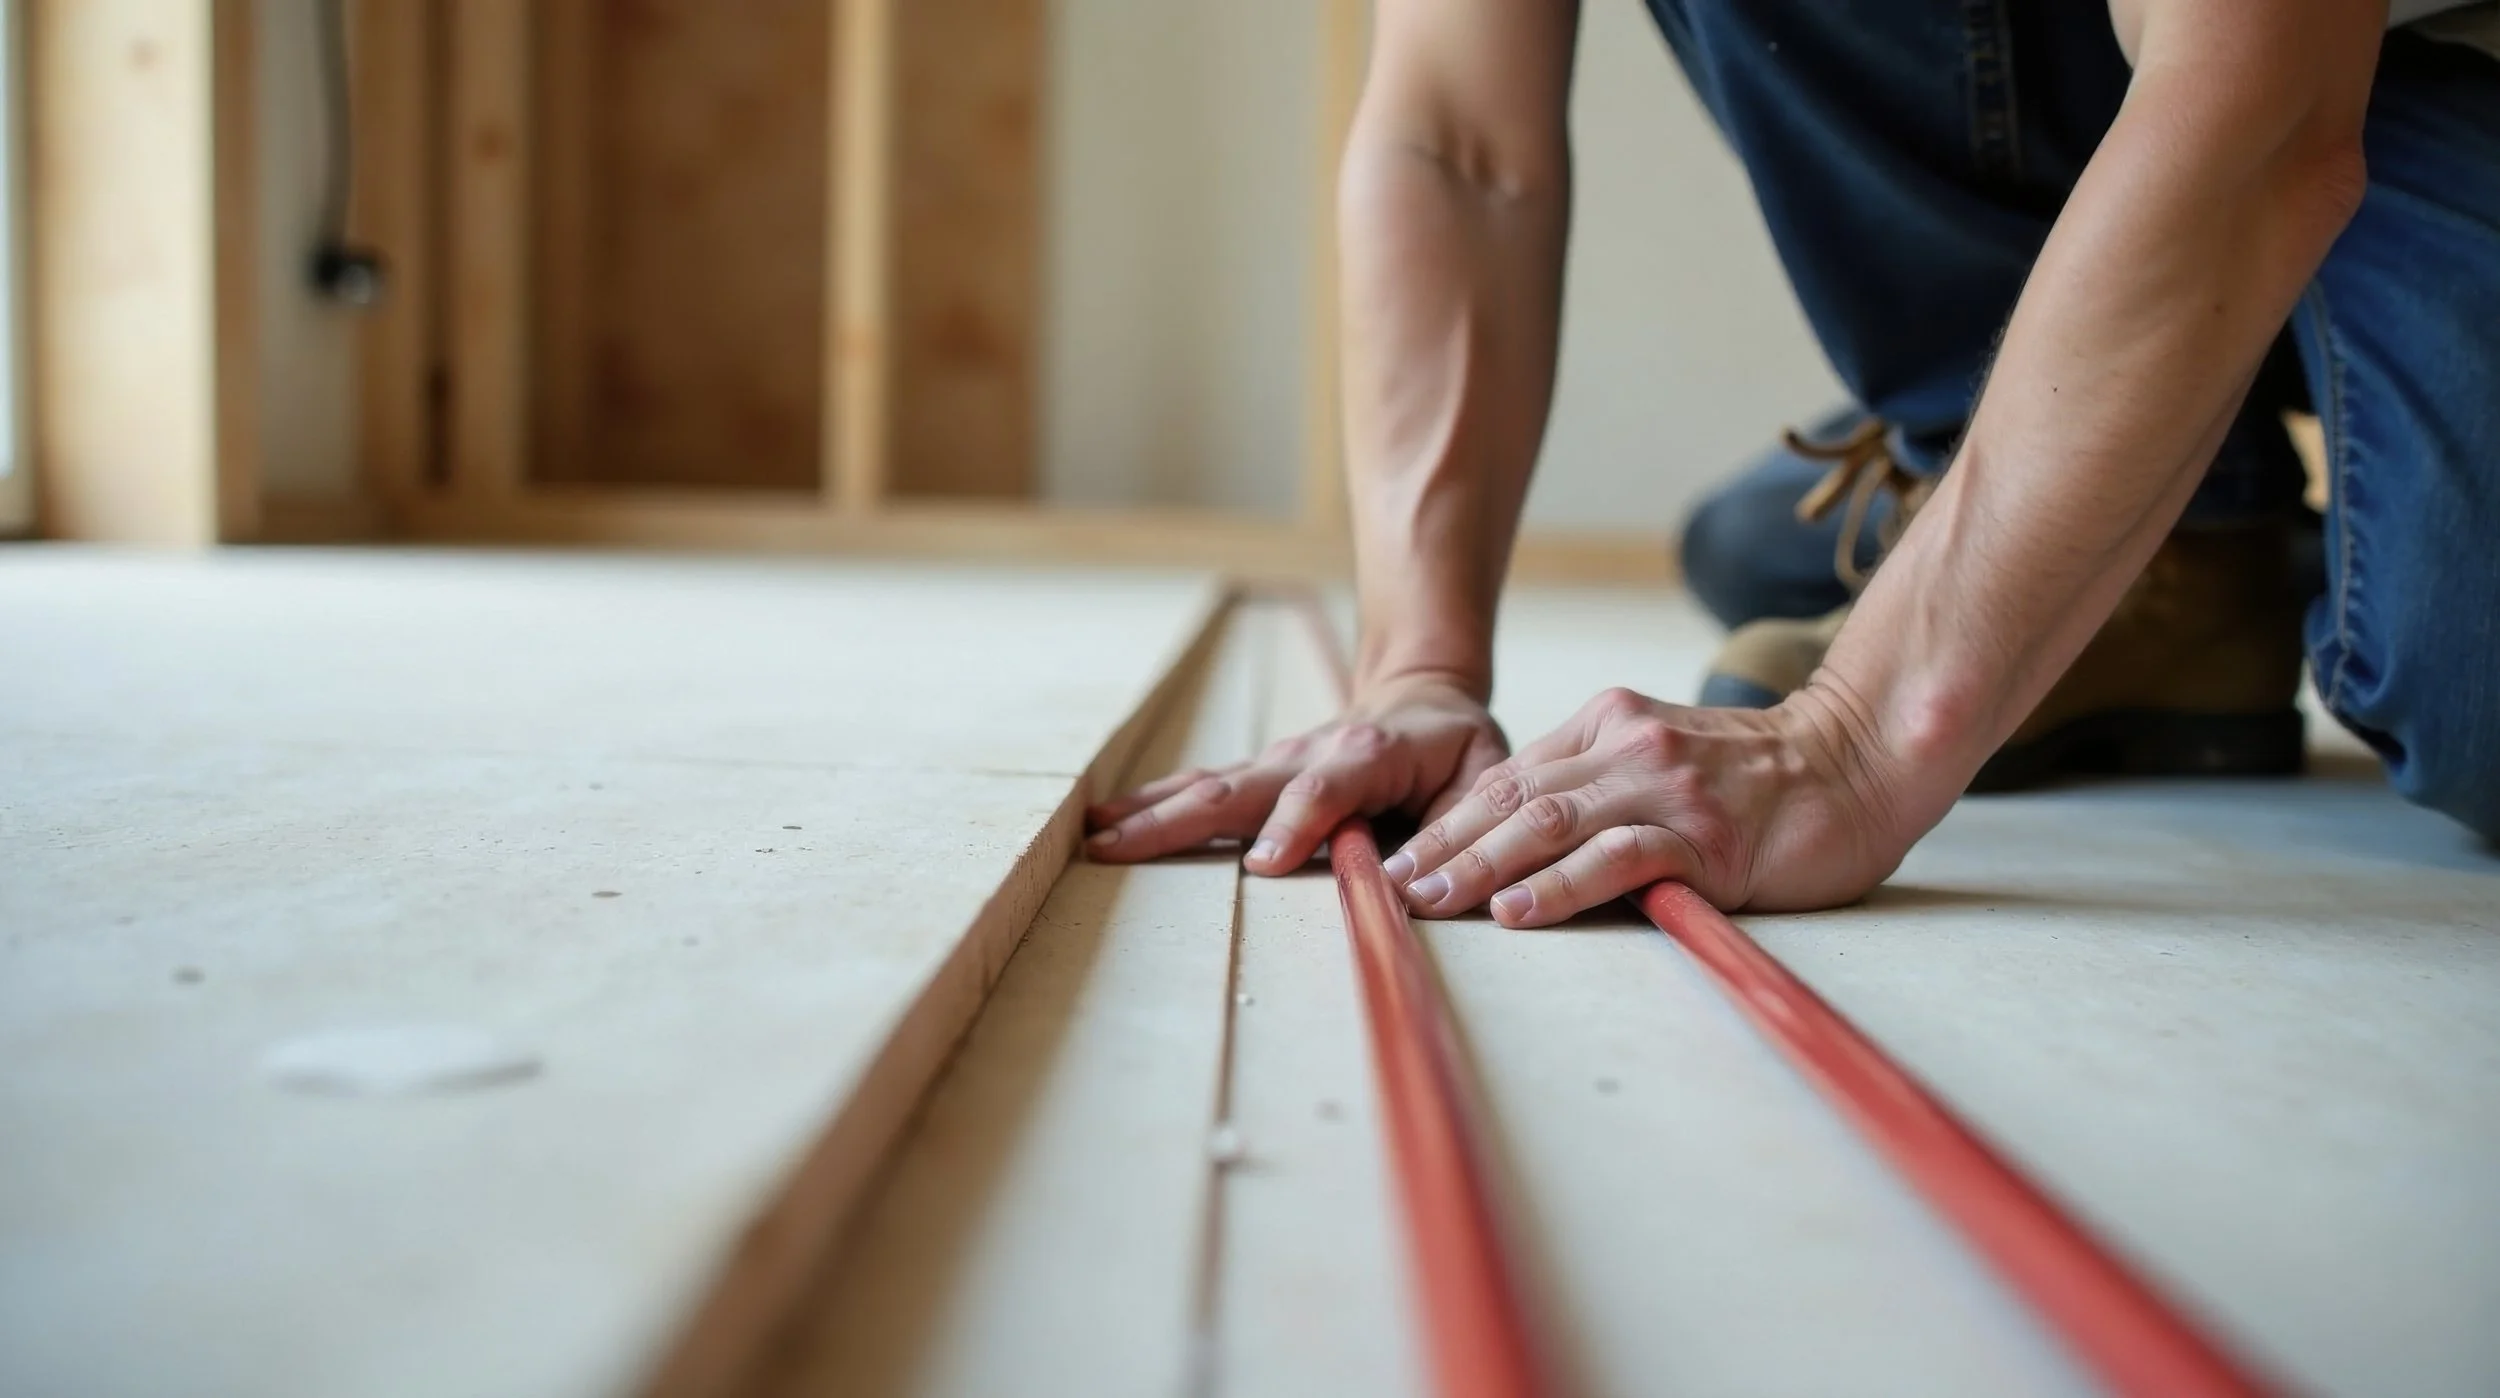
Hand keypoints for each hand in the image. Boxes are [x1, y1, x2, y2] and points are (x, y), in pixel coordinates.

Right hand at [1086, 672, 1509, 874]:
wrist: (1423, 696)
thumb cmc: (1455, 748)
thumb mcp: (1484, 779)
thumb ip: (1460, 831)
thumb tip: (1420, 888)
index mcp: (1369, 756)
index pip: (1325, 791)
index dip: (1295, 825)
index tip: (1262, 868)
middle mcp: (1310, 754)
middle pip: (1240, 788)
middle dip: (1180, 820)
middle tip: (1121, 847)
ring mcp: (1278, 763)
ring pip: (1210, 787)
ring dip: (1154, 812)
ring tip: (1096, 834)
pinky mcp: (1260, 776)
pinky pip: (1205, 790)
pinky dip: (1157, 806)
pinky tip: (1109, 823)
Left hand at [1382, 685, 1911, 921]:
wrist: (1861, 760)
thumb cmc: (1762, 778)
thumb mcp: (1663, 756)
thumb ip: (1600, 781)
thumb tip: (1523, 836)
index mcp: (1608, 722)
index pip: (1507, 777)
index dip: (1445, 822)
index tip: (1396, 861)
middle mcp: (1626, 746)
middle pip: (1510, 799)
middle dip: (1440, 846)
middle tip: (1385, 886)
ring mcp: (1664, 787)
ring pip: (1547, 823)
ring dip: (1477, 866)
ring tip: (1427, 901)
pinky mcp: (1703, 836)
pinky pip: (1615, 858)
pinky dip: (1556, 886)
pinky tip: (1514, 909)